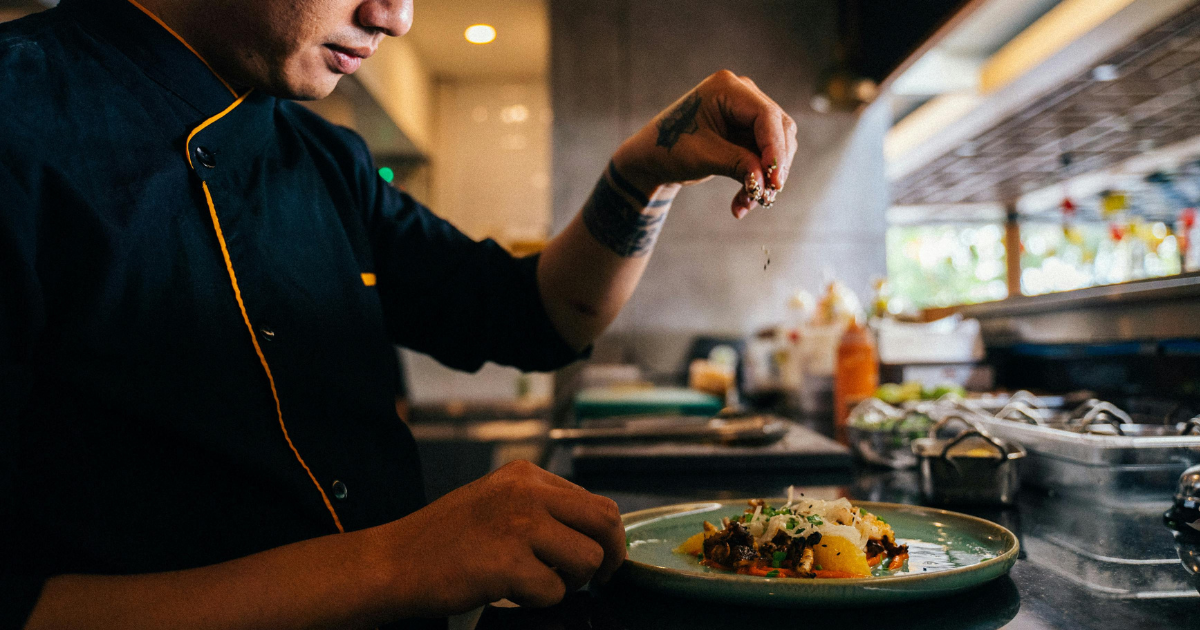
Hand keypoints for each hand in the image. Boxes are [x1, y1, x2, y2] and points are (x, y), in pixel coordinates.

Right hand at [382, 460, 625, 615]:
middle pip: (605, 522)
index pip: (595, 501)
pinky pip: (555, 591)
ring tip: (537, 582)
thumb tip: (592, 530)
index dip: (607, 536)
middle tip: (601, 578)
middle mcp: (527, 492)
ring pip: (587, 560)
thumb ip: (541, 507)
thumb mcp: (496, 501)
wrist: (394, 561)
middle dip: (611, 556)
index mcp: (526, 475)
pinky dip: (538, 600)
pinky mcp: (509, 563)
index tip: (604, 555)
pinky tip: (509, 591)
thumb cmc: (442, 539)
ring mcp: (519, 525)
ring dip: (570, 582)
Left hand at [611, 70, 798, 218]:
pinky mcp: (747, 131)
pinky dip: (757, 180)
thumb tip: (767, 183)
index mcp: (726, 88)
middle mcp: (742, 94)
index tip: (775, 182)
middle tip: (765, 197)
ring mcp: (746, 111)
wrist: (653, 156)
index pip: (765, 116)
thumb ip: (738, 165)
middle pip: (778, 129)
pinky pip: (764, 156)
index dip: (775, 149)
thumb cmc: (669, 149)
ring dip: (765, 178)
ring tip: (745, 204)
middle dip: (773, 166)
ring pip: (776, 145)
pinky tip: (741, 203)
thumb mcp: (702, 157)